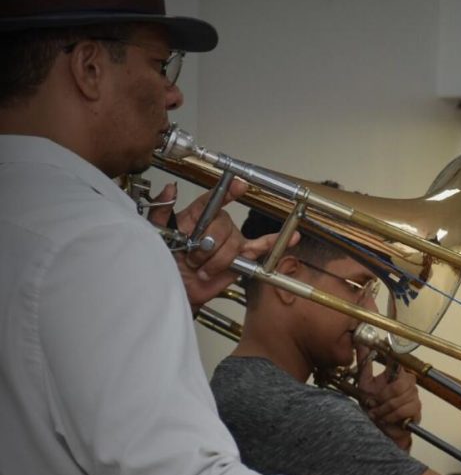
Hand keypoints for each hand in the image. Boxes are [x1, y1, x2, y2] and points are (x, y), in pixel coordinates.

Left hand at [147, 181, 296, 309]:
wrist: (175, 289)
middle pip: (223, 225)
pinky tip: (291, 237)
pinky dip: (274, 243)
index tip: (240, 185)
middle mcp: (216, 226)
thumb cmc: (164, 262)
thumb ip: (160, 210)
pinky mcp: (242, 258)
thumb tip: (170, 188)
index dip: (228, 191)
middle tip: (192, 258)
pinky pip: (261, 248)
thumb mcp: (155, 233)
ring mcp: (231, 241)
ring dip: (215, 261)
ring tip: (202, 269)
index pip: (215, 199)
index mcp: (196, 216)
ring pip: (233, 244)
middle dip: (206, 245)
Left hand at [355, 344, 420, 449]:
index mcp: (398, 373)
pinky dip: (390, 416)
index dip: (395, 356)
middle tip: (372, 403)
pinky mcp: (416, 409)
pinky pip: (403, 410)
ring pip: (399, 399)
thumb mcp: (365, 384)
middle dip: (383, 397)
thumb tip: (360, 343)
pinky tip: (385, 419)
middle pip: (400, 385)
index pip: (399, 360)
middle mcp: (409, 382)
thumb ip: (364, 364)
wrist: (380, 428)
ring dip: (383, 409)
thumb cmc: (374, 405)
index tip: (389, 351)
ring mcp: (414, 395)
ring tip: (376, 413)